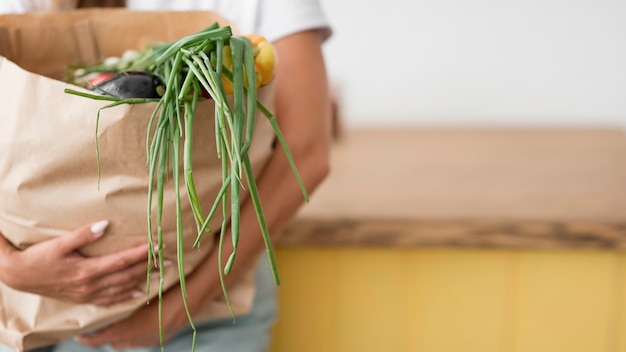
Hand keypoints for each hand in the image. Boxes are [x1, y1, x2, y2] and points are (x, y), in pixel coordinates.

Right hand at [0, 220, 150, 304]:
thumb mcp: (58, 243)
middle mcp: (91, 285)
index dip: (142, 254)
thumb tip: (105, 224)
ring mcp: (88, 294)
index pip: (122, 261)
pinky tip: (138, 292)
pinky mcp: (84, 298)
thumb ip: (82, 235)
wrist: (19, 276)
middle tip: (169, 259)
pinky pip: (110, 300)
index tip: (158, 246)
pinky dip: (126, 296)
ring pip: (122, 288)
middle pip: (127, 275)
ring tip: (161, 272)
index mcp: (87, 270)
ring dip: (142, 280)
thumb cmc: (39, 257)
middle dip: (149, 267)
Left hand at [75, 280, 188, 348]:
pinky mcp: (159, 339)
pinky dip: (136, 333)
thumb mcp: (139, 291)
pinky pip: (141, 339)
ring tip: (119, 322)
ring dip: (121, 334)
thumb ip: (124, 296)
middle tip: (98, 325)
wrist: (190, 299)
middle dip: (104, 335)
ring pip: (127, 341)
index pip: (100, 338)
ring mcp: (148, 340)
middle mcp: (135, 339)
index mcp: (127, 328)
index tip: (79, 334)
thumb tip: (110, 291)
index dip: (88, 338)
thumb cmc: (163, 291)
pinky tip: (140, 322)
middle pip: (113, 342)